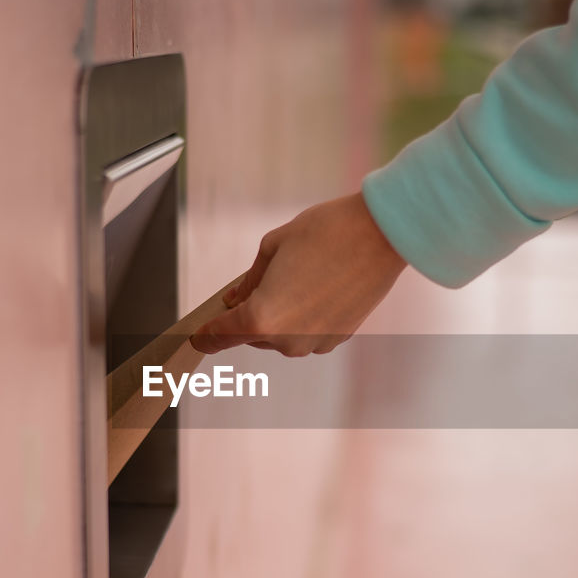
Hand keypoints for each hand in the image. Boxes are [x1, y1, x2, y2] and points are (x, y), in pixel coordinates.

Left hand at [190, 193, 406, 355]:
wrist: (381, 235)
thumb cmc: (326, 233)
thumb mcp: (273, 247)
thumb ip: (250, 281)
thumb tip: (236, 298)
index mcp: (261, 319)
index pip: (220, 337)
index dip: (205, 336)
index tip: (196, 338)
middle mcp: (287, 341)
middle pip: (252, 335)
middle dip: (249, 314)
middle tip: (264, 279)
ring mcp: (314, 344)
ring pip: (281, 337)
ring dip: (279, 316)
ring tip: (298, 276)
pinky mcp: (337, 339)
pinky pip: (307, 334)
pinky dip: (304, 317)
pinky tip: (318, 287)